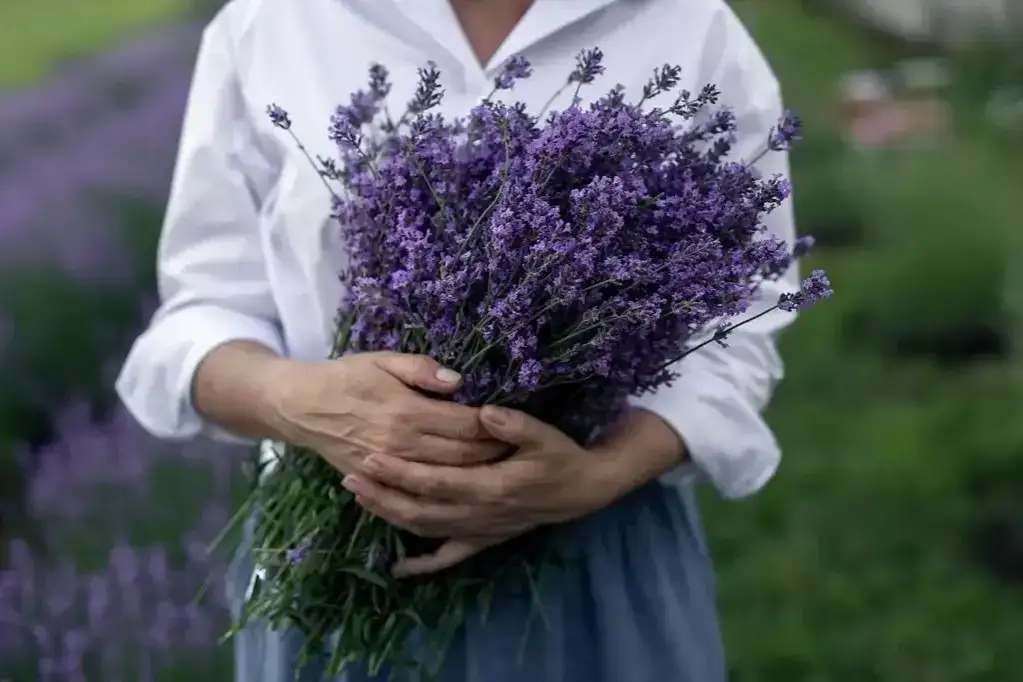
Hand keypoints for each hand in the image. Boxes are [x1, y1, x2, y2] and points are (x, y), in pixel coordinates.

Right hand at [268, 352, 506, 473]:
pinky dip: (445, 494)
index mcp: (407, 411)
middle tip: (519, 454)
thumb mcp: (383, 360)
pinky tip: (464, 491)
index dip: (494, 427)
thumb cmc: (347, 377)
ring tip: (501, 472)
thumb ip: (422, 369)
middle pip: (462, 456)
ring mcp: (390, 468)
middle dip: (493, 455)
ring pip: (445, 479)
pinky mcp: (379, 482)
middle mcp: (402, 444)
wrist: (301, 407)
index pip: (465, 425)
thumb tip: (459, 381)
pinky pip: (418, 494)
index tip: (516, 427)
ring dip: (475, 476)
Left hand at [343, 405, 623, 575]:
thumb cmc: (560, 456)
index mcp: (490, 486)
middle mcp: (479, 514)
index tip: (370, 458)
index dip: (400, 472)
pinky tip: (399, 568)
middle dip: (382, 494)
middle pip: (420, 509)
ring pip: (426, 529)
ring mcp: (479, 531)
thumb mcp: (543, 434)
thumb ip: (513, 424)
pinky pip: (448, 557)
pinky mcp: (484, 540)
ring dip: (391, 516)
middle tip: (350, 478)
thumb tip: (484, 413)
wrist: (583, 490)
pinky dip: (423, 564)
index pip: (434, 481)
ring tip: (361, 500)